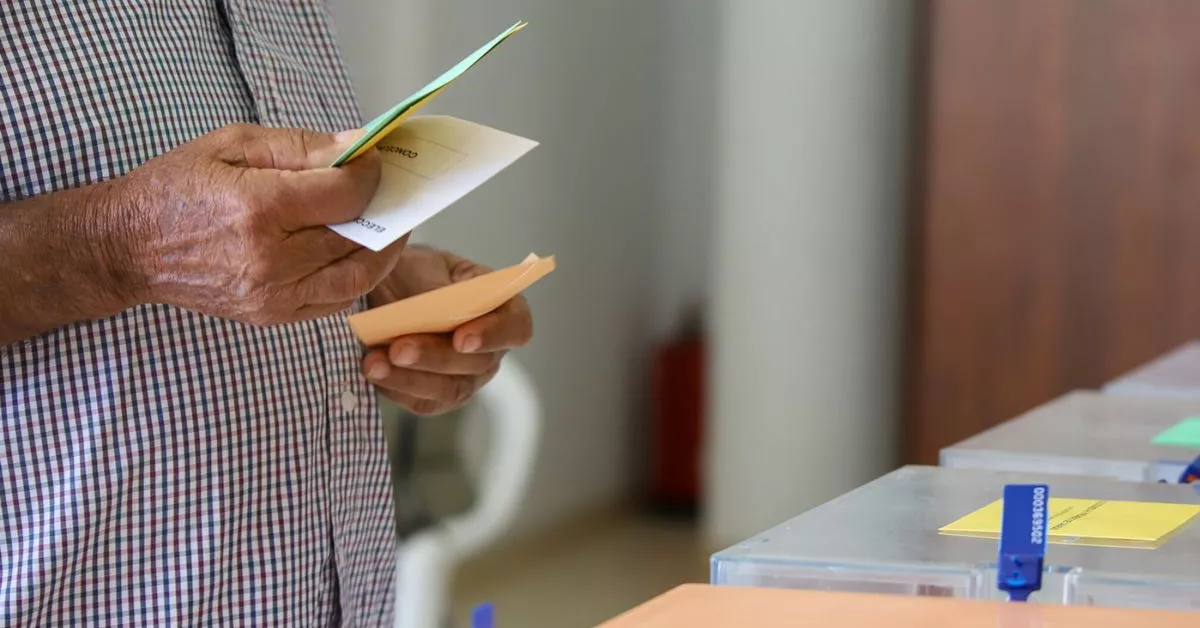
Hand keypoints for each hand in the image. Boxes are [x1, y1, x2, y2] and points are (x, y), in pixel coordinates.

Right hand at [112, 124, 405, 324]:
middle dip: (385, 210)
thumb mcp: (233, 145)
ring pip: (356, 277)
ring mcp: (272, 294)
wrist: (129, 247)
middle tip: (395, 190)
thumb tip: (358, 146)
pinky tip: (360, 255)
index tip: (375, 161)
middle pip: (355, 236)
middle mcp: (269, 259)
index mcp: (258, 209)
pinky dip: (357, 278)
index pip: (344, 195)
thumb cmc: (178, 187)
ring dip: (384, 252)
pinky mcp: (271, 315)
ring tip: (391, 226)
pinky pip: (335, 301)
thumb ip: (301, 147)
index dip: (371, 176)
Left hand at [362, 246, 533, 414]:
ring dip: (411, 378)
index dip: (495, 335)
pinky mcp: (437, 396)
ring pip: (451, 389)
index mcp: (501, 307)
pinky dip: (396, 387)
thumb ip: (436, 288)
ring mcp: (467, 376)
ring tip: (375, 363)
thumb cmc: (413, 273)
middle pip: (479, 364)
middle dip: (436, 357)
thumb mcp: (425, 265)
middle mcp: (491, 348)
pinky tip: (374, 370)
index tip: (462, 337)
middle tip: (400, 348)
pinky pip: (424, 402)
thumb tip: (433, 306)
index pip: (517, 327)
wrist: (382, 291)